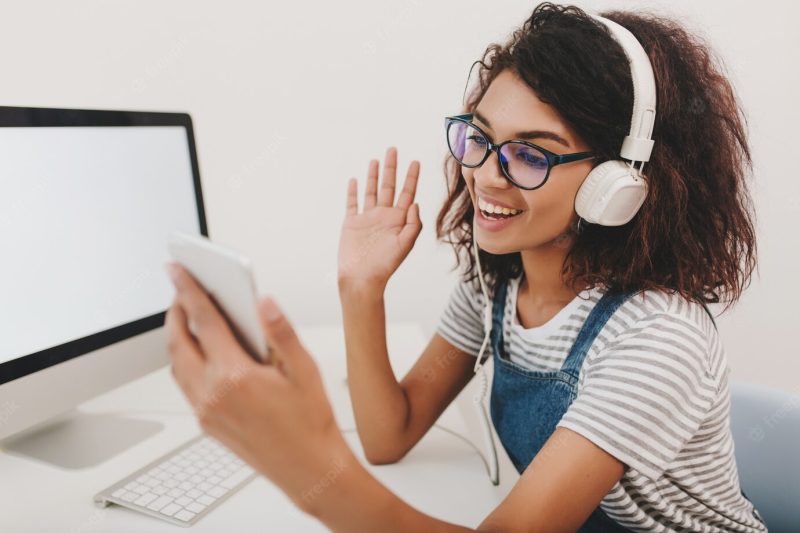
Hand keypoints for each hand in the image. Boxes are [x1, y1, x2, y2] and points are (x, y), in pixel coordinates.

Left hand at [164, 263, 356, 512]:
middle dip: (175, 311)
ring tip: (186, 317)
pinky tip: (198, 353)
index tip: (178, 270)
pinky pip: (185, 385)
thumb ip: (281, 332)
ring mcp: (206, 411)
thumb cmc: (311, 423)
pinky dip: (183, 361)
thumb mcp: (304, 370)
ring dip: (176, 337)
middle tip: (180, 290)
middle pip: (178, 342)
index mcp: (235, 376)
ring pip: (176, 366)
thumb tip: (263, 302)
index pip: (204, 321)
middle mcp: (213, 394)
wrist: (308, 469)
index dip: (189, 290)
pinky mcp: (206, 424)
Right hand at [338, 146, 421, 290]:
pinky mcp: (352, 223)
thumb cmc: (385, 265)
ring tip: (376, 160)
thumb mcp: (405, 244)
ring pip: (371, 191)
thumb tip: (415, 203)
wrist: (362, 278)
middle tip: (393, 150)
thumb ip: (413, 224)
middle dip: (391, 168)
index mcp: (399, 220)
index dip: (411, 177)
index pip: (407, 193)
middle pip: (389, 186)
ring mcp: (367, 219)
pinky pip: (352, 204)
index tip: (415, 161)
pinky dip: (353, 192)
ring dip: (373, 176)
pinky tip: (355, 180)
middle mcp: (384, 216)